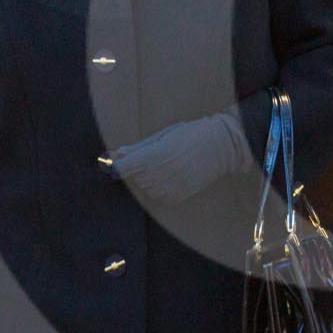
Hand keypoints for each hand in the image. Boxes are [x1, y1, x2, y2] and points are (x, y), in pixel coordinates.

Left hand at [109, 111, 252, 206]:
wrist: (222, 146)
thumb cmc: (192, 135)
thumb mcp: (165, 135)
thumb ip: (139, 148)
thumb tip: (117, 155)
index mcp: (158, 154)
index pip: (126, 167)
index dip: (116, 167)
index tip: (110, 165)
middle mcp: (163, 173)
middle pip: (135, 178)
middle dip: (136, 169)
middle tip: (150, 158)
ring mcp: (172, 186)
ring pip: (145, 189)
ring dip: (146, 180)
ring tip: (162, 167)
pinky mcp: (179, 196)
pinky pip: (158, 197)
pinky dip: (158, 189)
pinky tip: (168, 177)